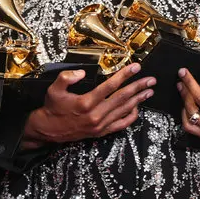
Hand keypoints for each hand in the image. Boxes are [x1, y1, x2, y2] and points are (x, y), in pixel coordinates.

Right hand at [22, 63, 155, 145]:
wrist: (48, 129)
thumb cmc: (53, 107)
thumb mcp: (54, 89)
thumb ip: (66, 77)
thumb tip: (82, 72)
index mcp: (86, 102)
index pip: (110, 86)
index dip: (124, 75)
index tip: (136, 67)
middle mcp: (96, 115)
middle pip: (122, 98)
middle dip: (138, 87)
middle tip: (151, 80)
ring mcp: (100, 125)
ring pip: (124, 110)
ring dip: (138, 100)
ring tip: (149, 91)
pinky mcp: (101, 132)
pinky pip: (121, 124)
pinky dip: (131, 116)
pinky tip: (137, 108)